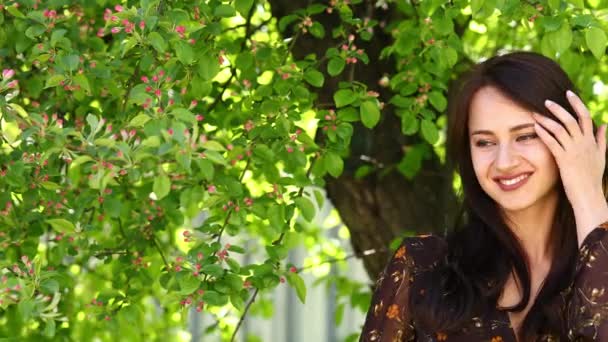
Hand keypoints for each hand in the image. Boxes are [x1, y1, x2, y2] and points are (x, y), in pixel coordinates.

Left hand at [533, 90, 607, 239]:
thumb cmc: (592, 178)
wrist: (589, 196)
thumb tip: (604, 125)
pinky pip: (553, 143)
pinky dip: (544, 134)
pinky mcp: (564, 160)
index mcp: (592, 141)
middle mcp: (584, 144)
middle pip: (572, 119)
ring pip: (561, 130)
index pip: (586, 116)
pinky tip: (535, 128)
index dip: (577, 103)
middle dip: (559, 108)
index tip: (568, 93)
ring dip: (547, 120)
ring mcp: (574, 151)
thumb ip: (602, 140)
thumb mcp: (601, 157)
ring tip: (535, 114)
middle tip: (546, 101)